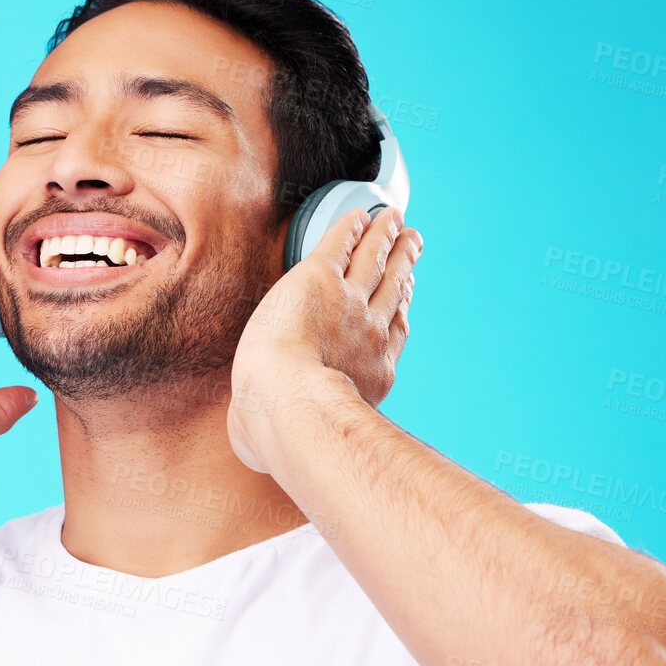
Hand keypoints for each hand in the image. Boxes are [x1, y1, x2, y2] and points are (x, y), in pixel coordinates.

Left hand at [228, 207, 420, 471]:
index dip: (402, 305)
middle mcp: (369, 333)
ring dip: (385, 236)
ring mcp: (348, 303)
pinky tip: (359, 216)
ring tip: (393, 220)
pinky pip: (341, 244)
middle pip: (394, 288)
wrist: (290, 405)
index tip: (406, 292)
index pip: (394, 329)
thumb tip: (253, 449)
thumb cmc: (286, 433)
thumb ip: (281, 434)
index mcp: (374, 371)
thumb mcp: (299, 438)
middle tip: (413, 243)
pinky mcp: (318, 278)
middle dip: (404, 263)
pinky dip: (354, 227)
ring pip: (374, 260)